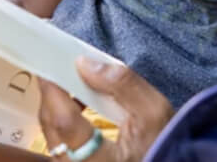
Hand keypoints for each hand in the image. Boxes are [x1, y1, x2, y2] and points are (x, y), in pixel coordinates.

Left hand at [37, 58, 173, 161]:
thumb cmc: (166, 145)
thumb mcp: (154, 111)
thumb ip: (122, 84)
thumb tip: (84, 64)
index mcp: (100, 160)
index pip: (64, 122)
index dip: (53, 90)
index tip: (50, 65)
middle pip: (51, 128)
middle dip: (52, 96)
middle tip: (59, 68)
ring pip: (51, 138)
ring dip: (56, 108)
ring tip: (73, 86)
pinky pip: (58, 145)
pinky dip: (62, 122)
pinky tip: (78, 107)